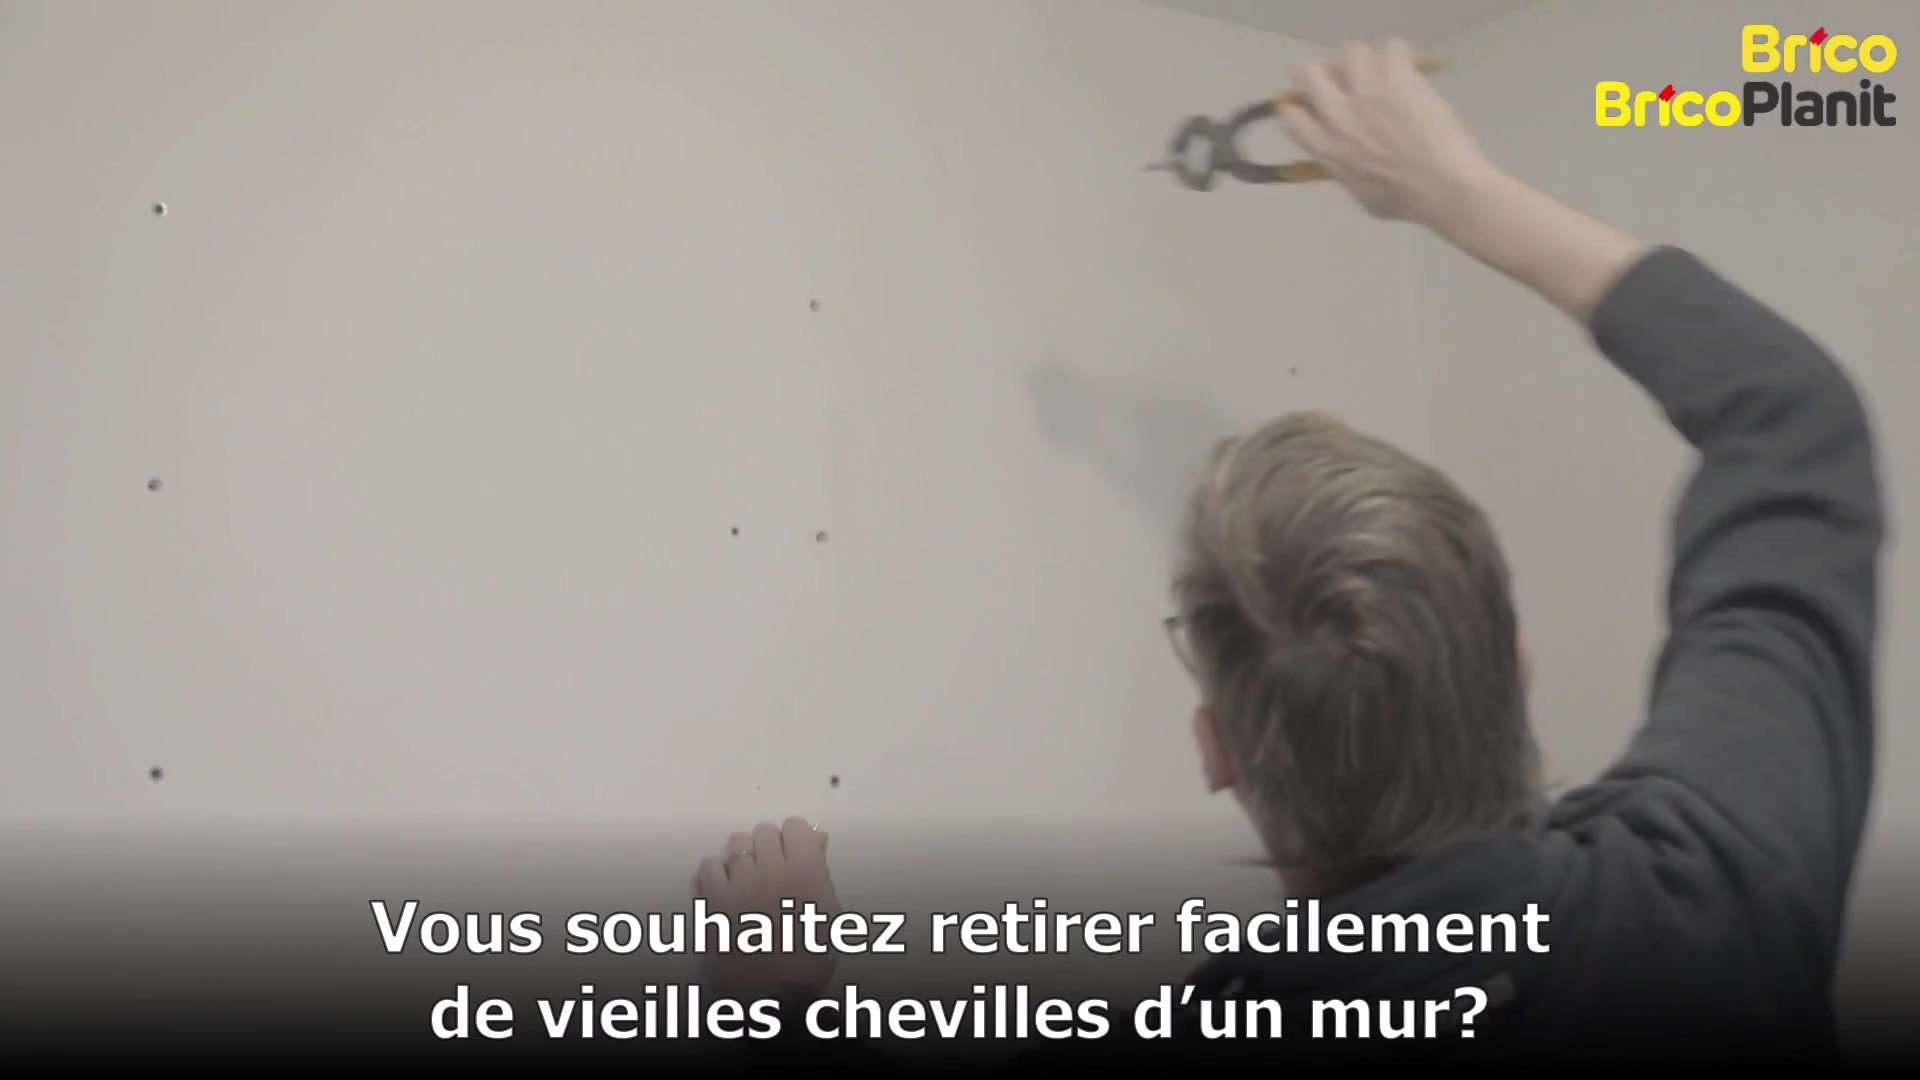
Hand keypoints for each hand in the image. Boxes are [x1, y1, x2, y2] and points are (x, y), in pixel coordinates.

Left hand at [692, 817, 837, 998]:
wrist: (775, 995)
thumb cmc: (811, 956)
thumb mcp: (827, 913)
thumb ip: (821, 872)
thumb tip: (817, 839)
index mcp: (807, 871)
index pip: (795, 826)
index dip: (795, 839)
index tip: (795, 855)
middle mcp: (773, 869)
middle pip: (764, 831)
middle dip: (770, 847)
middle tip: (772, 870)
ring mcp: (741, 884)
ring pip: (737, 844)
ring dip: (744, 857)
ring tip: (748, 878)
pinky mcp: (715, 901)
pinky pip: (709, 866)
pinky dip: (717, 872)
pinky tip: (726, 889)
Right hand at [1277, 38, 1494, 224]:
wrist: (1443, 185)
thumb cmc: (1406, 201)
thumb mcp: (1361, 195)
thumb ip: (1346, 170)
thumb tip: (1347, 159)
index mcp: (1327, 149)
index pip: (1292, 116)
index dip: (1296, 105)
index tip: (1308, 104)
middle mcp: (1339, 115)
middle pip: (1307, 72)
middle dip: (1321, 72)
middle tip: (1341, 78)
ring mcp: (1367, 92)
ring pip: (1349, 51)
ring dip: (1362, 59)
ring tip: (1379, 71)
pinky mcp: (1396, 78)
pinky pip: (1390, 46)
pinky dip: (1397, 54)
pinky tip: (1406, 69)